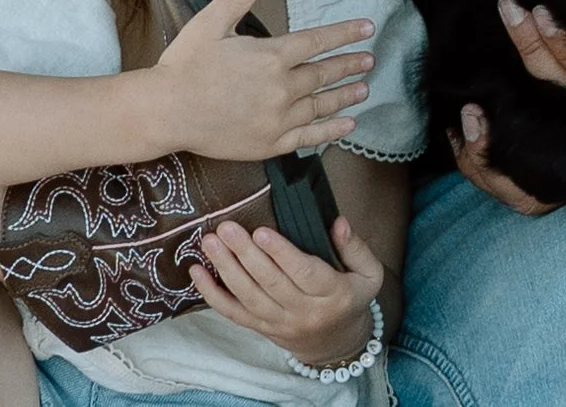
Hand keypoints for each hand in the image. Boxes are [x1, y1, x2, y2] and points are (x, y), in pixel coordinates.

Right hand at [144, 0, 375, 160]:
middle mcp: (282, 88)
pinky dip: (331, 131)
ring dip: (345, 96)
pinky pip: (309, 138)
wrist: (166, 112)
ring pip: (321, 105)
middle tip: (370, 61)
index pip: (318, 42)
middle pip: (324, 74)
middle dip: (349, 65)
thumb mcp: (211, 21)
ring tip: (364, 89)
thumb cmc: (185, 64)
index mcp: (271, 56)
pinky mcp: (270, 143)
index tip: (367, 28)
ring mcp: (278, 119)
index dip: (345, 34)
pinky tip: (347, 125)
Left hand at [191, 215, 386, 368]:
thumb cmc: (350, 297)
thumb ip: (355, 247)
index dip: (281, 254)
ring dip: (226, 269)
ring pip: (248, 297)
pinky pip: (232, 314)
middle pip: (270, 284)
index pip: (304, 274)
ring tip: (211, 242)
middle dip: (245, 255)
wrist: (337, 342)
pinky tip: (196, 272)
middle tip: (227, 229)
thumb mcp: (369, 274)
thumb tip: (338, 223)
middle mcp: (303, 312)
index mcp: (332, 295)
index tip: (261, 232)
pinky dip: (211, 294)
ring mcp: (278, 322)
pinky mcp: (260, 327)